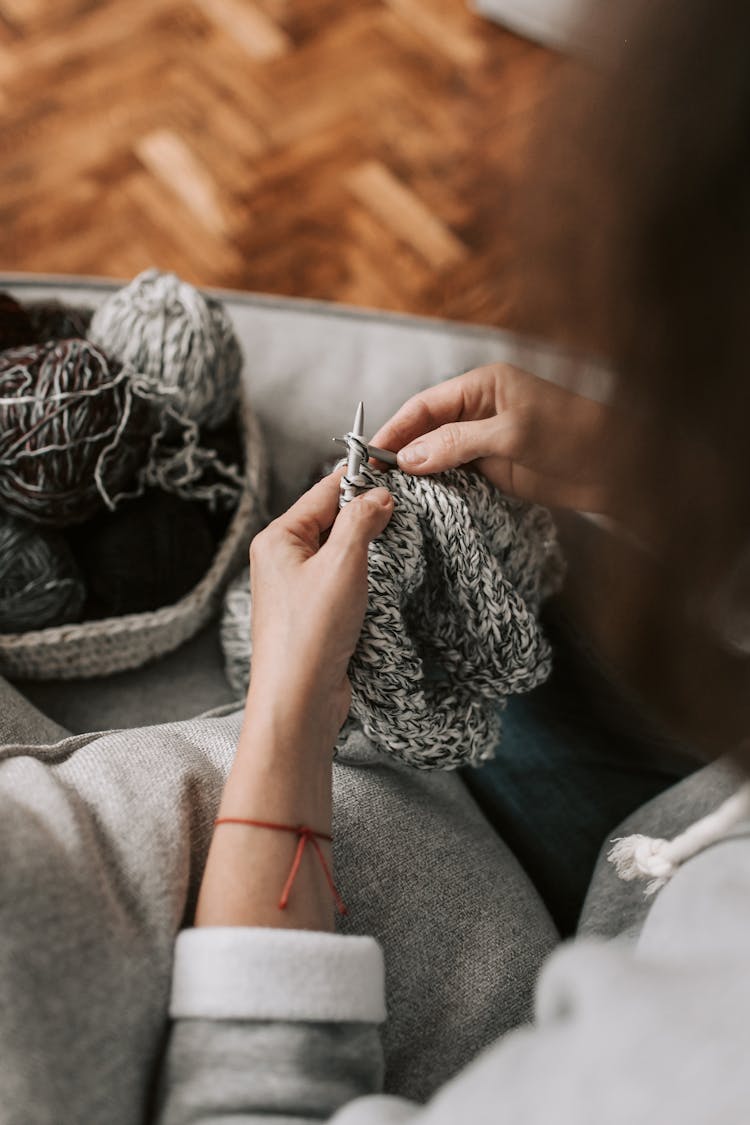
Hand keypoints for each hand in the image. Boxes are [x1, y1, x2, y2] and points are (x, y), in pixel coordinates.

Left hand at [245, 469, 393, 756]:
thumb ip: (362, 521)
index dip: (359, 479)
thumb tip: (379, 496)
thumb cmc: (310, 634)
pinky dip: (365, 576)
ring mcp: (297, 589)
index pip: (323, 492)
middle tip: (405, 509)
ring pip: (340, 552)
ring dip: (368, 548)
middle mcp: (282, 560)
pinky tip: (385, 579)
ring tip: (400, 541)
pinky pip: (342, 581)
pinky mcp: (313, 615)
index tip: (393, 469)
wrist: (298, 701)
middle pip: (331, 520)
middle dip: (367, 514)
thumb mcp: (343, 564)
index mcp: (278, 540)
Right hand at [371, 363, 611, 512]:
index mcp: (482, 386)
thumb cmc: (574, 434)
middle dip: (400, 452)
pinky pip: (455, 477)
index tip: (372, 452)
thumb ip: (458, 443)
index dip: (396, 427)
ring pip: (437, 455)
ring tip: (388, 494)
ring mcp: (485, 442)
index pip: (426, 405)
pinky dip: (437, 488)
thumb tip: (408, 458)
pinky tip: (421, 502)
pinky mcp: (494, 470)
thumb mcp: (513, 433)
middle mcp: (479, 411)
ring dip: (416, 473)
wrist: (618, 469)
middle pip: (425, 430)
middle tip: (372, 478)